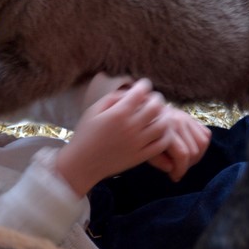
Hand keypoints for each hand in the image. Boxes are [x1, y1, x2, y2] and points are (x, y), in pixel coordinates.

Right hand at [54, 79, 171, 196]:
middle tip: (154, 98)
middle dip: (157, 98)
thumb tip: (130, 93)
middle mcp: (130, 127)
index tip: (144, 84)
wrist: (82, 164)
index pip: (140, 93)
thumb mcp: (93, 110)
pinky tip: (162, 130)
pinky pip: (161, 144)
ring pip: (163, 125)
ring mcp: (137, 143)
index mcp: (118, 114)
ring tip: (161, 113)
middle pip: (156, 107)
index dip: (144, 84)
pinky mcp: (140, 156)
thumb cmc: (85, 135)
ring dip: (165, 115)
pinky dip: (166, 134)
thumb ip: (113, 98)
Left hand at [145, 106, 211, 181]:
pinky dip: (201, 145)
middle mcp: (178, 122)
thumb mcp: (144, 148)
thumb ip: (158, 160)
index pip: (182, 154)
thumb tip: (171, 169)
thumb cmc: (143, 133)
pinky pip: (206, 134)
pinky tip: (191, 149)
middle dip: (187, 165)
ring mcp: (186, 118)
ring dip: (197, 156)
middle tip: (178, 169)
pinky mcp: (191, 118)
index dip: (180, 170)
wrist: (142, 112)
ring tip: (185, 161)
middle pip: (194, 151)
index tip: (175, 177)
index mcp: (165, 130)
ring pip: (203, 143)